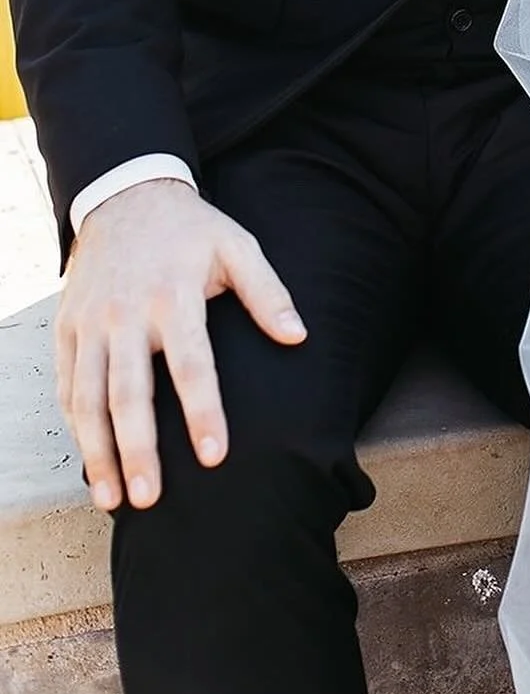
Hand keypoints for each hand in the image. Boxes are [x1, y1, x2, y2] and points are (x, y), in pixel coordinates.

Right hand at [55, 178, 305, 511]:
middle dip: (137, 450)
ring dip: (98, 451)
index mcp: (172, 295)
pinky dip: (74, 426)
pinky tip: (90, 460)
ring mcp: (90, 322)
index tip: (214, 458)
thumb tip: (298, 336)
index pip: (191, 364)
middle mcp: (126, 313)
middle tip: (148, 499)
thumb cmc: (191, 231)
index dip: (203, 412)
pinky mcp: (66, 327)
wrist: (126, 195)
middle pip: (128, 392)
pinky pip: (66, 384)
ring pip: (87, 397)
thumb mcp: (237, 246)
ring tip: (113, 499)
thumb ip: (267, 292)